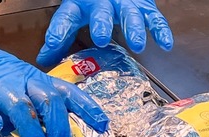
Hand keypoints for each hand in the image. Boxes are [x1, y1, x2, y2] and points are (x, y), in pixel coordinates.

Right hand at [0, 11, 108, 136]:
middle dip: (60, 129)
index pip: (67, 92)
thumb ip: (30, 111)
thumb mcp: (15, 88)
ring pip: (20, 104)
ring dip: (33, 132)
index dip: (86, 108)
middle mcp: (19, 78)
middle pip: (48, 100)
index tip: (103, 125)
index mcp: (33, 78)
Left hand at [36, 0, 172, 65]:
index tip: (52, 49)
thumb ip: (60, 35)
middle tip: (101, 39)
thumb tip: (44, 60)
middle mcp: (103, 2)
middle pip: (101, 12)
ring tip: (137, 45)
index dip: (58, 32)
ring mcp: (125, 3)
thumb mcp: (74, 13)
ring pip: (130, 13)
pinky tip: (164, 44)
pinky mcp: (144, 6)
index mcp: (80, 4)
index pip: (66, 17)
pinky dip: (160, 30)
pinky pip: (154, 18)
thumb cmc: (93, 1)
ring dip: (133, 28)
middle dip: (102, 24)